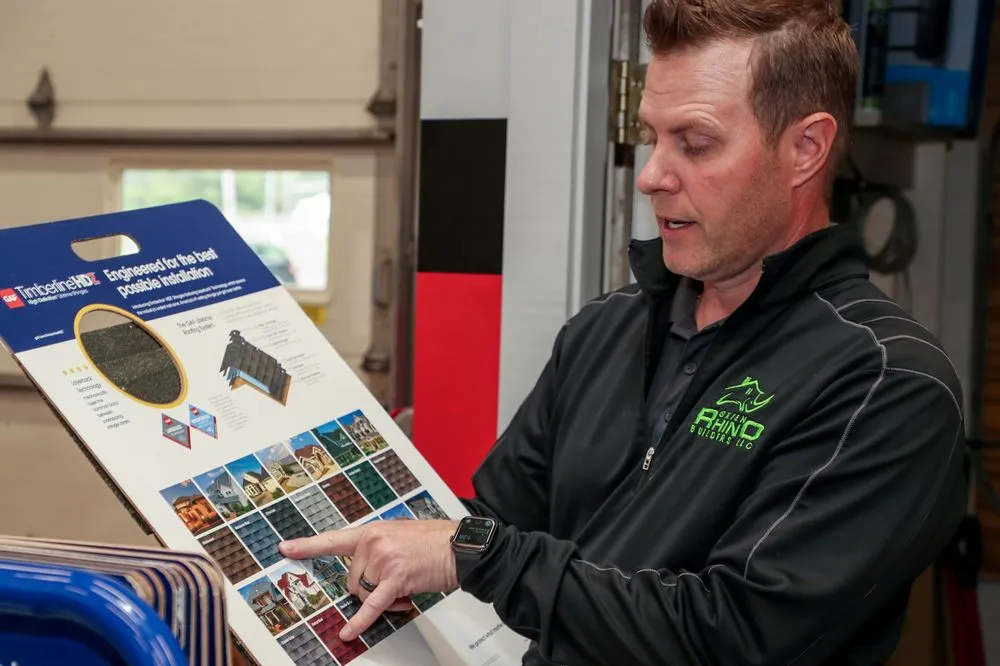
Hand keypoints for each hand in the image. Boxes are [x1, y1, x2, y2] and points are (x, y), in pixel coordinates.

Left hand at [278, 519, 459, 640]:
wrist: (459, 546)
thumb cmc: (434, 542)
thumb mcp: (399, 534)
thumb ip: (378, 548)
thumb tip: (366, 572)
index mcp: (372, 530)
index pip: (334, 539)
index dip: (307, 546)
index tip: (285, 548)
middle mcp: (374, 542)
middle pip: (351, 580)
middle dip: (369, 589)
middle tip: (394, 583)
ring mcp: (384, 559)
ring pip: (364, 593)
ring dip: (381, 600)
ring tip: (404, 590)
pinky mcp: (396, 578)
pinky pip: (373, 605)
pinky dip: (361, 621)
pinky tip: (350, 632)